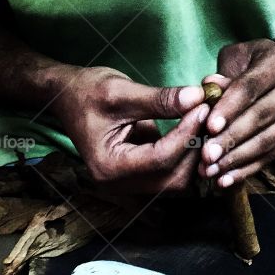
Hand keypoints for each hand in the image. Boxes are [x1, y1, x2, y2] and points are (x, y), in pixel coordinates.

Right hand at [51, 66, 207, 193]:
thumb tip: (198, 98)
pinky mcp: (139, 173)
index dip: (187, 133)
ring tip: (204, 120)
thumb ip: (160, 99)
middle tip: (209, 115)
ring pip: (176, 179)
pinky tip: (194, 126)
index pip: (161, 158)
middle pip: (173, 179)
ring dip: (193, 153)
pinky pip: (170, 170)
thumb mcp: (121, 91)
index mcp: (108, 166)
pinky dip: (185, 151)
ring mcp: (129, 182)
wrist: (65, 95)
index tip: (203, 107)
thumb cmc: (87, 91)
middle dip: (194, 148)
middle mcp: (118, 183)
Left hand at [197, 39, 274, 186]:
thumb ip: (223, 74)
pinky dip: (248, 169)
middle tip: (207, 157)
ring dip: (238, 160)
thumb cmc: (258, 60)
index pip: (250, 89)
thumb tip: (207, 90)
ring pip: (267, 140)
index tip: (209, 128)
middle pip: (260, 117)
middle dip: (231, 140)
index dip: (229, 109)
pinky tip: (228, 179)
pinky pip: (272, 154)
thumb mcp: (239, 56)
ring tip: (213, 172)